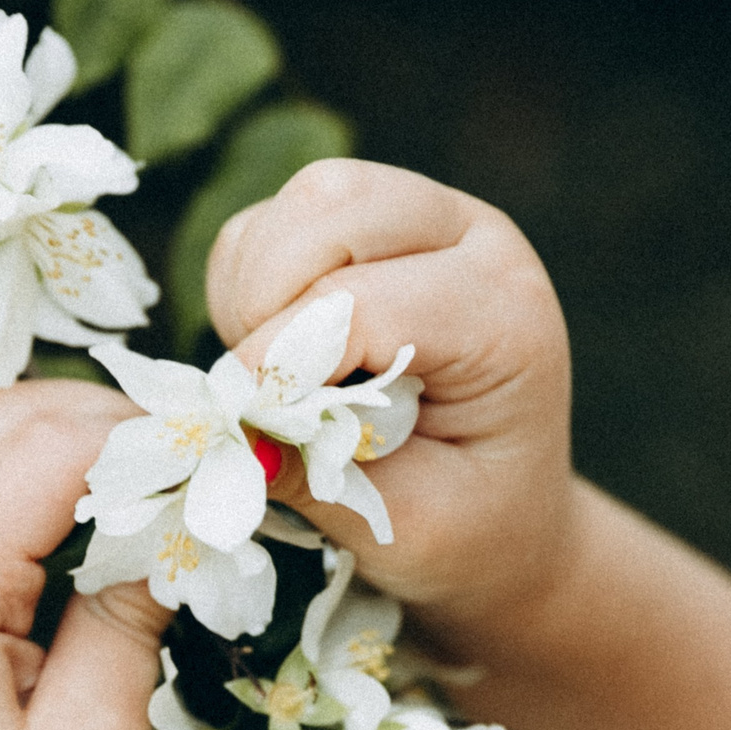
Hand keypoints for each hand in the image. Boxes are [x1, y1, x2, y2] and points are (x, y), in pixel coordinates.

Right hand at [205, 159, 576, 644]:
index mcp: (506, 316)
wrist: (501, 516)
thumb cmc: (468, 527)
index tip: (240, 422)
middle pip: (336, 206)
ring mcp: (424, 219)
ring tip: (276, 378)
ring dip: (254, 289)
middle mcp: (474, 241)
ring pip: (302, 201)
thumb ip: (319, 473)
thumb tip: (224, 430)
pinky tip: (275, 354)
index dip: (286, 359)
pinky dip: (244, 284)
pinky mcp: (369, 223)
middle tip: (261, 393)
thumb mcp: (408, 524)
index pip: (372, 302)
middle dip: (268, 301)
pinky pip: (273, 222)